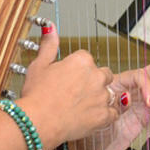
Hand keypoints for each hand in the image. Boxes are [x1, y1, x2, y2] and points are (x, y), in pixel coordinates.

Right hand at [18, 23, 117, 144]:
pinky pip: (113, 113)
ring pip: (109, 94)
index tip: (68, 79)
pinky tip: (90, 117)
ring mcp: (102, 96)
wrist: (37, 122)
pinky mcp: (104, 115)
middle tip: (75, 93)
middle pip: (103, 75)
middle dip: (93, 82)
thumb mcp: (39, 65)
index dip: (76, 71)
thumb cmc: (36, 95)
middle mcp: (95, 75)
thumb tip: (50, 27)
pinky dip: (105, 116)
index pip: (87, 60)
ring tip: (80, 107)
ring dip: (99, 99)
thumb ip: (49, 45)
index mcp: (82, 60)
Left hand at [69, 62, 149, 149]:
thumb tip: (123, 101)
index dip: (147, 85)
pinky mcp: (144, 114)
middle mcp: (130, 90)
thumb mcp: (95, 115)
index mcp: (116, 85)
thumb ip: (110, 107)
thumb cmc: (87, 128)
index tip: (148, 102)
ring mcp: (138, 101)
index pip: (139, 75)